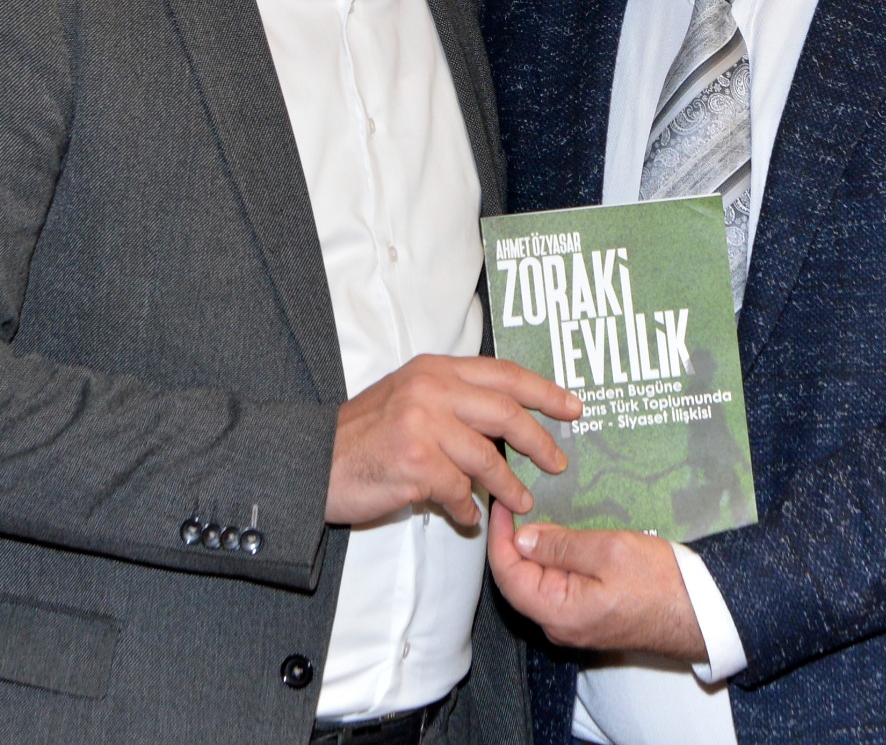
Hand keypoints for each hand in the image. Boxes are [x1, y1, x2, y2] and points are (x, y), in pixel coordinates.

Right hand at [328, 355, 580, 528]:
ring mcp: (423, 423)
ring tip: (521, 501)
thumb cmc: (363, 437)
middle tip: (558, 464)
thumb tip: (505, 425)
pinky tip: (465, 517)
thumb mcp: (408, 398)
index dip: (544, 391)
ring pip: (488, 458)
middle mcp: (431, 388)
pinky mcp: (415, 461)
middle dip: (540, 441)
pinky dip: (467, 509)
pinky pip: (459, 491)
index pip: (503, 373)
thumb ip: (452, 402)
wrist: (312, 463)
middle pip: (506, 412)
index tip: (573, 408)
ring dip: (509, 486)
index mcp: (434, 368)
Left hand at [487, 503, 706, 660]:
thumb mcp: (608, 551)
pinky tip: (563, 537)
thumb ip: (560, 546)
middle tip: (519, 502)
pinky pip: (560, 588)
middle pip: (519, 580)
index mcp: (558, 612)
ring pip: (539, 583)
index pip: (507, 574)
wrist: (702, 613)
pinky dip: (555, 561)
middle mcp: (560, 625)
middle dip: (514, 540)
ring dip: (536, 549)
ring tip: (541, 512)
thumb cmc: (661, 584)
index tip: (503, 503)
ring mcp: (575, 624)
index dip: (500, 536)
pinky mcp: (590, 617)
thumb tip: (522, 538)